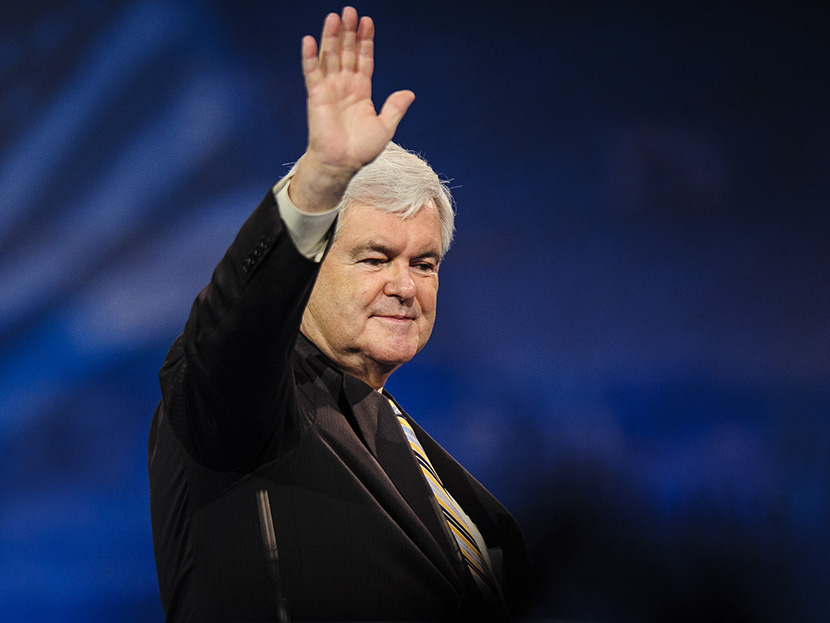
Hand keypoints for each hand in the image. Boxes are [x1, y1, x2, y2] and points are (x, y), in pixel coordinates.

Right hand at [289, 7, 414, 211]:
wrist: (342, 164)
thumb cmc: (361, 149)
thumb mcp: (385, 127)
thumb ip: (394, 108)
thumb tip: (409, 93)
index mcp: (361, 91)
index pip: (364, 59)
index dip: (366, 41)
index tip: (367, 22)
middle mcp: (345, 85)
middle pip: (347, 52)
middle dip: (349, 32)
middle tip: (350, 11)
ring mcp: (330, 89)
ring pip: (330, 57)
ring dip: (331, 37)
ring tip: (334, 17)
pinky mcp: (316, 96)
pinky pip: (312, 73)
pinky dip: (310, 57)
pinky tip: (310, 40)